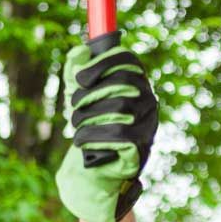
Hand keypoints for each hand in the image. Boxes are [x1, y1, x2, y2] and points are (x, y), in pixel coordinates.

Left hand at [54, 32, 158, 221]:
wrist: (98, 169)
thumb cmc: (91, 127)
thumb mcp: (81, 97)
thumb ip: (78, 72)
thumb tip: (79, 52)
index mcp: (136, 84)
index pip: (128, 62)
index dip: (103, 64)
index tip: (79, 78)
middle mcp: (148, 101)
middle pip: (121, 85)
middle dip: (88, 95)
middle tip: (72, 107)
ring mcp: (148, 124)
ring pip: (118, 108)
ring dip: (87, 117)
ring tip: (75, 126)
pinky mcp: (142, 147)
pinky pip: (117, 135)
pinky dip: (92, 136)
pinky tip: (81, 141)